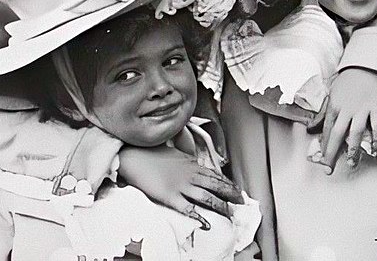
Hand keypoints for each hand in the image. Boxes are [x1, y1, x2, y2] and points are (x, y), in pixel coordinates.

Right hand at [118, 145, 243, 228]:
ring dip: (220, 206)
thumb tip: (192, 161)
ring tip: (229, 213)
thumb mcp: (173, 152)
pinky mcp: (170, 196)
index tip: (237, 189)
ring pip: (206, 197)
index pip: (214, 174)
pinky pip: (187, 208)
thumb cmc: (152, 153)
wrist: (135, 156)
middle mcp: (189, 174)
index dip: (227, 183)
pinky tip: (207, 223)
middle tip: (241, 201)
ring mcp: (181, 186)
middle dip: (230, 194)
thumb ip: (185, 158)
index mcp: (190, 163)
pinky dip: (199, 216)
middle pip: (215, 185)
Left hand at [307, 68, 376, 170]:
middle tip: (328, 169)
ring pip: (355, 134)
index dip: (324, 145)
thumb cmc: (349, 78)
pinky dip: (376, 140)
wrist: (368, 64)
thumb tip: (311, 127)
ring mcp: (362, 109)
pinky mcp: (376, 108)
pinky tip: (374, 151)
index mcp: (334, 105)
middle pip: (337, 135)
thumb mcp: (332, 92)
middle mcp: (346, 109)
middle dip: (332, 153)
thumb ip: (325, 111)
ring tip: (350, 164)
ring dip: (352, 150)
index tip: (321, 159)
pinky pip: (376, 128)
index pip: (327, 129)